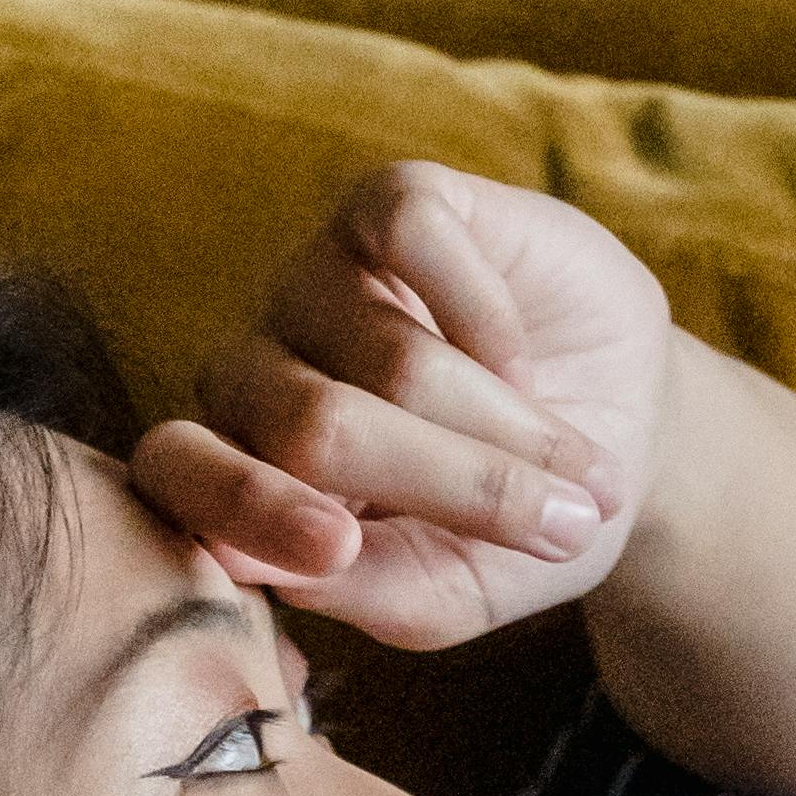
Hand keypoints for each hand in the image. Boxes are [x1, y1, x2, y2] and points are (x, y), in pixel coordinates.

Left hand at [134, 158, 677, 651]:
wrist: (619, 435)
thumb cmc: (512, 532)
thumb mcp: (452, 589)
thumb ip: (370, 591)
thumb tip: (283, 571)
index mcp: (240, 473)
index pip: (177, 473)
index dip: (248, 507)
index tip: (336, 547)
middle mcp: (256, 372)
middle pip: (312, 428)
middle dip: (447, 484)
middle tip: (557, 525)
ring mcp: (313, 281)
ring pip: (387, 354)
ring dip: (501, 427)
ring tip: (578, 472)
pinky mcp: (380, 204)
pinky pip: (414, 239)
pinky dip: (486, 317)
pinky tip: (523, 365)